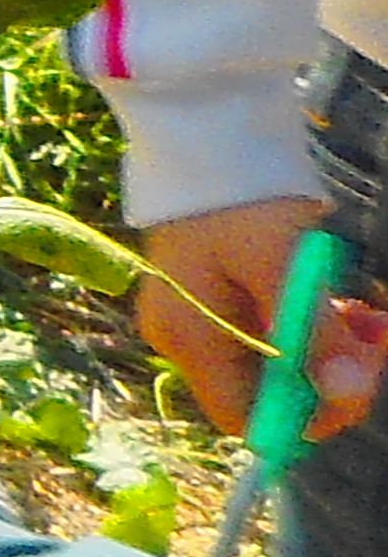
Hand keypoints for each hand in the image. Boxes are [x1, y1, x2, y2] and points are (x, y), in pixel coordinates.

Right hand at [133, 195, 387, 437]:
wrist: (206, 137)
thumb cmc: (239, 199)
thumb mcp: (283, 264)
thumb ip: (316, 332)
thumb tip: (349, 391)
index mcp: (191, 338)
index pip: (246, 418)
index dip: (306, 416)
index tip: (357, 381)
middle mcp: (187, 341)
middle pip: (267, 393)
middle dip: (332, 374)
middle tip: (380, 335)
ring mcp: (201, 322)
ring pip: (278, 366)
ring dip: (333, 350)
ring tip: (372, 315)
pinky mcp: (217, 302)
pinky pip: (273, 338)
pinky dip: (314, 329)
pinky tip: (343, 306)